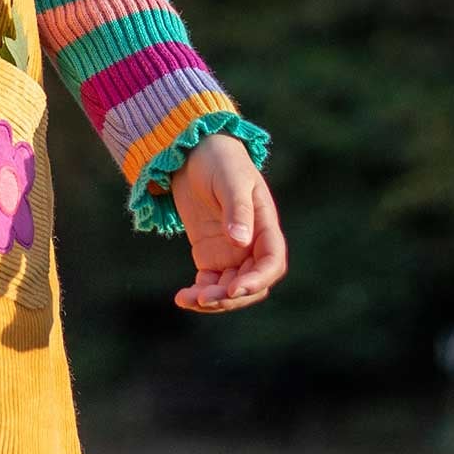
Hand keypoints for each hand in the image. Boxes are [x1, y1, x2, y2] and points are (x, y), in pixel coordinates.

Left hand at [165, 132, 287, 314]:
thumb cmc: (219, 159)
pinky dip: (199, 294)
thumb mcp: (230, 180)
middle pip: (251, 284)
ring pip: (230, 290)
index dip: (257, 281)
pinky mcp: (210, 256)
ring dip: (213, 300)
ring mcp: (231, 253)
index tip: (234, 290)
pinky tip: (182, 297)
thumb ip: (237, 210)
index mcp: (265, 226)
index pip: (271, 263)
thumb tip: (241, 242)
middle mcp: (252, 244)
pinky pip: (210, 284)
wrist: (193, 153)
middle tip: (204, 298)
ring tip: (187, 299)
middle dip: (231, 297)